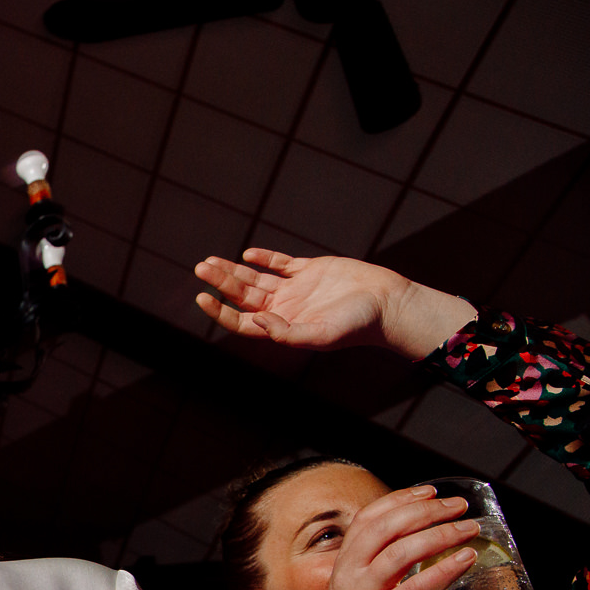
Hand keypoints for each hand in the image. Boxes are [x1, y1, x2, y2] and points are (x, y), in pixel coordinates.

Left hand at [193, 248, 474, 360]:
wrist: (389, 304)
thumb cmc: (358, 325)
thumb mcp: (321, 335)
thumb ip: (287, 332)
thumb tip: (257, 321)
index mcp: (282, 326)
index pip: (242, 321)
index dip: (220, 311)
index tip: (202, 297)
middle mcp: (286, 308)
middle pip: (244, 295)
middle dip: (221, 282)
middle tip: (200, 268)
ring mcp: (298, 288)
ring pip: (256, 278)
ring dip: (234, 270)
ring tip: (209, 262)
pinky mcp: (312, 270)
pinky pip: (282, 263)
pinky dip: (265, 258)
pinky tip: (249, 254)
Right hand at [303, 487, 477, 589]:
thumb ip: (382, 568)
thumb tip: (423, 544)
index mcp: (344, 563)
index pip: (368, 518)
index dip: (399, 499)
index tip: (429, 490)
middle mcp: (350, 574)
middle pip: (386, 527)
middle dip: (425, 510)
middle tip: (458, 505)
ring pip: (401, 552)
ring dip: (439, 534)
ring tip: (469, 528)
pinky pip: (416, 587)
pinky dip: (443, 569)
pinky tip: (465, 559)